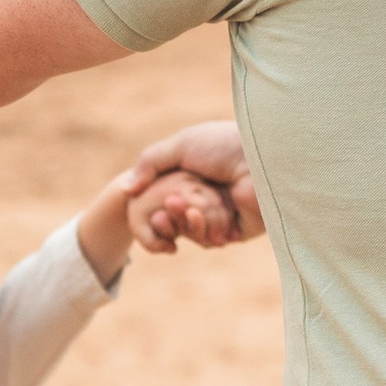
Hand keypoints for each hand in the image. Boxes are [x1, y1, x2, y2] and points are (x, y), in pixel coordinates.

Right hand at [128, 121, 262, 244]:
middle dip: (168, 215)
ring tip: (186, 207)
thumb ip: (149, 164)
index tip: (144, 200)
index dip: (154, 202)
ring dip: (185, 222)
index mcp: (200, 176)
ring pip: (194, 232)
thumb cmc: (223, 145)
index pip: (170, 197)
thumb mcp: (180, 145)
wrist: (259, 158)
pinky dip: (203, 231)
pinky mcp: (240, 230)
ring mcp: (227, 214)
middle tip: (167, 205)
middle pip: (179, 219)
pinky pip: (213, 240)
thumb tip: (126, 191)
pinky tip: (201, 216)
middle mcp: (213, 196)